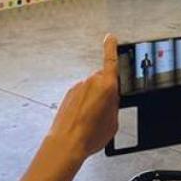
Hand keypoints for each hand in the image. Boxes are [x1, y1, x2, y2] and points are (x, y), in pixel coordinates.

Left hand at [45, 35, 119, 159]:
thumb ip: (114, 105)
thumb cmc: (90, 135)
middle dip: (106, 90)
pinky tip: (83, 119)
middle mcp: (90, 82)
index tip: (110, 38)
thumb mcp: (113, 122)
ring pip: (91, 89)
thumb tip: (110, 100)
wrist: (66, 143)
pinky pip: (81, 95)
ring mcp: (78, 87)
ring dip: (93, 99)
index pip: (110, 59)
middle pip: (102, 79)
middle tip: (105, 110)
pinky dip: (84, 104)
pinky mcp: (68, 94)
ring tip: (92, 120)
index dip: (111, 47)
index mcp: (106, 85)